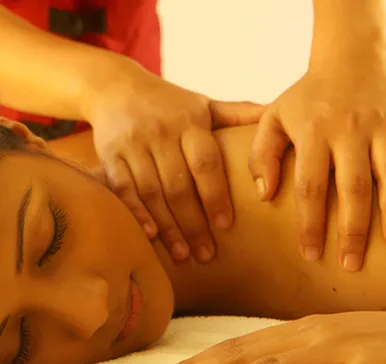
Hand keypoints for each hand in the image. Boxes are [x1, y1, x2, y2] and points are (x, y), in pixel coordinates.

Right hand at [87, 69, 263, 263]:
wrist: (115, 86)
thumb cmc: (168, 103)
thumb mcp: (202, 103)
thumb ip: (237, 113)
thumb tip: (276, 113)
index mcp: (188, 122)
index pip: (205, 162)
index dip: (215, 195)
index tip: (226, 225)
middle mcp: (160, 132)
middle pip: (178, 185)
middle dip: (193, 223)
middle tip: (206, 254)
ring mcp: (133, 144)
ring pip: (152, 192)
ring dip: (168, 226)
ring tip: (183, 254)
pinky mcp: (109, 154)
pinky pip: (123, 189)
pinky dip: (136, 213)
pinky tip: (150, 235)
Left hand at [249, 64, 385, 270]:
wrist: (350, 57)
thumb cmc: (306, 97)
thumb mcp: (274, 118)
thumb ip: (263, 154)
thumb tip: (264, 195)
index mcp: (313, 132)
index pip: (309, 186)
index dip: (310, 223)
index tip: (310, 254)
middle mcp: (349, 130)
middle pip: (352, 187)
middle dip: (352, 228)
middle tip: (351, 264)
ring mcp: (380, 126)